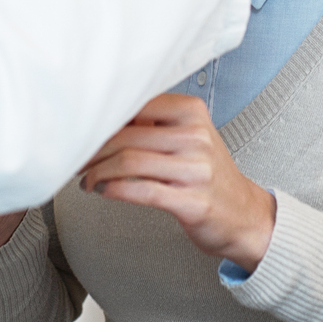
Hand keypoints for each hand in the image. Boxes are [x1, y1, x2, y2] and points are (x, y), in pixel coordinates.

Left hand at [79, 94, 276, 271]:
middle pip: (126, 135)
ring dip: (97, 172)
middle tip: (77, 159)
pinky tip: (102, 190)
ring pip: (129, 162)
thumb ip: (153, 123)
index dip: (102, 120)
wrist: (245, 215)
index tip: (83, 132)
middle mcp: (196, 137)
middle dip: (93, 150)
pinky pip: (142, 191)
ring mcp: (196, 170)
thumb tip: (102, 118)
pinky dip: (114, 190)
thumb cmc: (209, 175)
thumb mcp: (189, 137)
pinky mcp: (192, 202)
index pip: (135, 105)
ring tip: (87, 179)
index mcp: (193, 113)